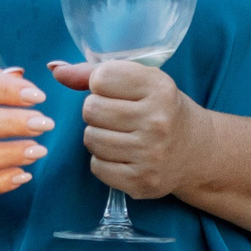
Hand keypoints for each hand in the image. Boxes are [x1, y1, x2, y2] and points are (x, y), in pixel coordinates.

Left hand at [46, 59, 210, 199]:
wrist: (196, 151)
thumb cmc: (160, 109)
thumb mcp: (140, 82)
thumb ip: (94, 72)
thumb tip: (54, 69)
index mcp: (159, 87)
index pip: (100, 78)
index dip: (102, 84)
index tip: (118, 91)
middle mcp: (157, 121)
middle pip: (91, 110)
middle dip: (97, 111)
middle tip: (119, 116)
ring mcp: (151, 154)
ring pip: (91, 139)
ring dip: (98, 136)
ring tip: (121, 135)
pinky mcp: (142, 181)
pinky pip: (97, 166)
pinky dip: (103, 161)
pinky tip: (123, 155)